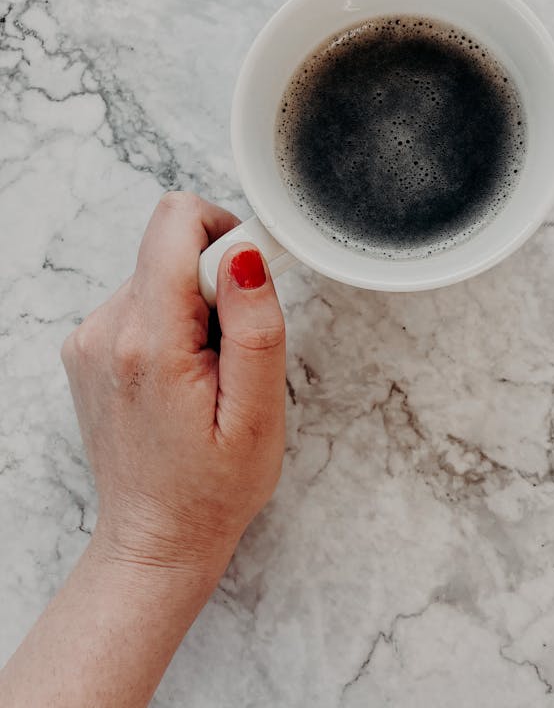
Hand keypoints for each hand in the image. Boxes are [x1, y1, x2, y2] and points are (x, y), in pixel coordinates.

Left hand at [61, 192, 286, 586]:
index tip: (252, 284)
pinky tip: (183, 376)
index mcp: (150, 341)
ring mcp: (90, 337)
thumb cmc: (213, 487)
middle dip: (216, 282)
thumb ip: (254, 326)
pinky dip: (172, 322)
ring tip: (207, 372)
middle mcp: (106, 329)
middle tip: (232, 351)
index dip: (226, 234)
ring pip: (158, 273)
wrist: (156, 538)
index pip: (176, 221)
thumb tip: (243, 252)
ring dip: (195, 306)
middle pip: (170, 246)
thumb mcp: (258, 414)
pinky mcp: (88, 347)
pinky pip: (141, 300)